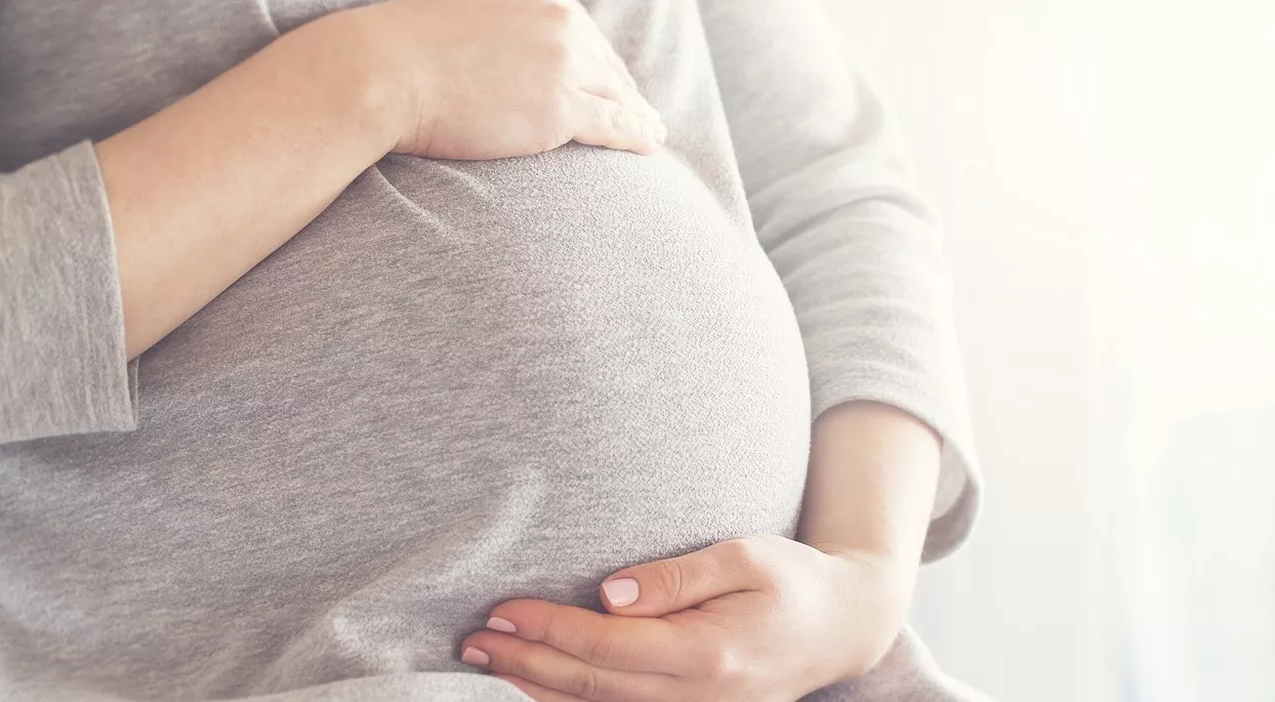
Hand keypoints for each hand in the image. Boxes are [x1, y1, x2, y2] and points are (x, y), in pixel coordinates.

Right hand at [353, 0, 664, 159]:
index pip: (583, 36)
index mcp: (540, 2)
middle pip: (607, 65)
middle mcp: (561, 26)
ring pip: (618, 96)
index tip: (613, 82)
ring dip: (640, 115)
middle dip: (625, 91)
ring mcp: (564, 67)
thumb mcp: (458, 17)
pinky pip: (614, 124)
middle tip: (642, 112)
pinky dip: (638, 135)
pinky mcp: (560, 110)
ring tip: (653, 133)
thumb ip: (491, 27)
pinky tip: (651, 144)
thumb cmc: (402, 50)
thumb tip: (494, 51)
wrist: (382, 72)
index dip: (601, 64)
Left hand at [459, 534, 917, 700]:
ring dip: (538, 689)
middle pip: (593, 686)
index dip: (548, 629)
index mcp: (709, 652)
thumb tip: (610, 593)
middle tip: (472, 638)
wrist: (842, 627)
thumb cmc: (792, 579)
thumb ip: (678, 575)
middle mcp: (700, 697)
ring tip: (487, 663)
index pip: (608, 646)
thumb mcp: (744, 555)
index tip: (501, 608)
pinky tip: (537, 689)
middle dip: (526, 662)